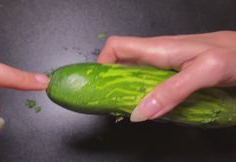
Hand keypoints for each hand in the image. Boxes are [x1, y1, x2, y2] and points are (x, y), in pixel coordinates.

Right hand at [98, 31, 235, 121]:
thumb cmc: (233, 55)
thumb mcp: (204, 72)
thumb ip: (172, 91)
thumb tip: (140, 112)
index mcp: (157, 48)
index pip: (116, 46)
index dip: (102, 62)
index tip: (100, 85)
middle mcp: (156, 53)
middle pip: (120, 61)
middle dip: (111, 81)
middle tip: (111, 104)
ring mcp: (164, 62)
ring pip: (133, 72)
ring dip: (125, 89)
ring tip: (126, 109)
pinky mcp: (172, 70)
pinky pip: (148, 80)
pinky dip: (141, 93)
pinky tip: (147, 107)